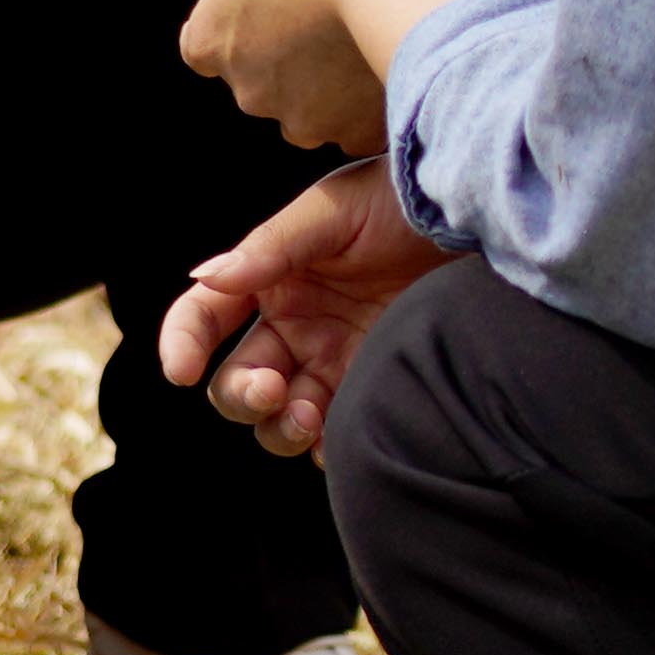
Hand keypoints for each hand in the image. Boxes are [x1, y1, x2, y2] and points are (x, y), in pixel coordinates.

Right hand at [157, 165, 452, 457]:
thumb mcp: (333, 212)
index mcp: (269, 282)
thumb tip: (204, 276)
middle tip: (272, 391)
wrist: (472, 224)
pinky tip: (339, 439)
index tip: (181, 371)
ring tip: (309, 417)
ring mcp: (331, 363)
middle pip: (236, 383)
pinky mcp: (372, 389)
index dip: (182, 343)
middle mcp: (293, 328)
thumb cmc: (399, 205)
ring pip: (278, 420)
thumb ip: (269, 248)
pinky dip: (328, 449)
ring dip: (280, 430)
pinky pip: (336, 436)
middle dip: (242, 396)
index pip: (204, 316)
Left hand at [174, 0, 478, 152]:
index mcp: (208, 42)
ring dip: (331, 87)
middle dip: (290, 59)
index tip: (272, 7)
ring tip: (363, 41)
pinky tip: (388, 69)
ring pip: (311, 110)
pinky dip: (370, 108)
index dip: (239, 27)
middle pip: (262, 81)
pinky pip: (358, 128)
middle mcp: (245, 92)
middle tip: (329, 18)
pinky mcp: (351, 136)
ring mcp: (299, 119)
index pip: (206, 47)